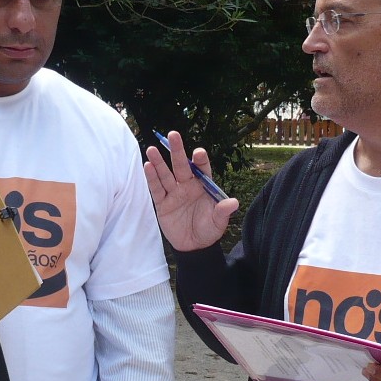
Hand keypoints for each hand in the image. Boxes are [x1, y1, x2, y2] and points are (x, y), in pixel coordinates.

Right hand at [144, 130, 238, 251]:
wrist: (194, 246)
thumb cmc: (208, 230)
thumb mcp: (218, 222)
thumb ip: (223, 211)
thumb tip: (233, 202)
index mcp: (203, 186)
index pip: (202, 169)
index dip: (200, 160)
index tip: (198, 153)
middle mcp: (187, 186)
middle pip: (181, 165)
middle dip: (177, 151)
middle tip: (172, 135)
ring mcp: (174, 193)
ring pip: (165, 174)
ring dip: (159, 162)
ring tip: (152, 149)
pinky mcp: (162, 203)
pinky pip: (156, 189)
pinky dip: (152, 178)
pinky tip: (147, 166)